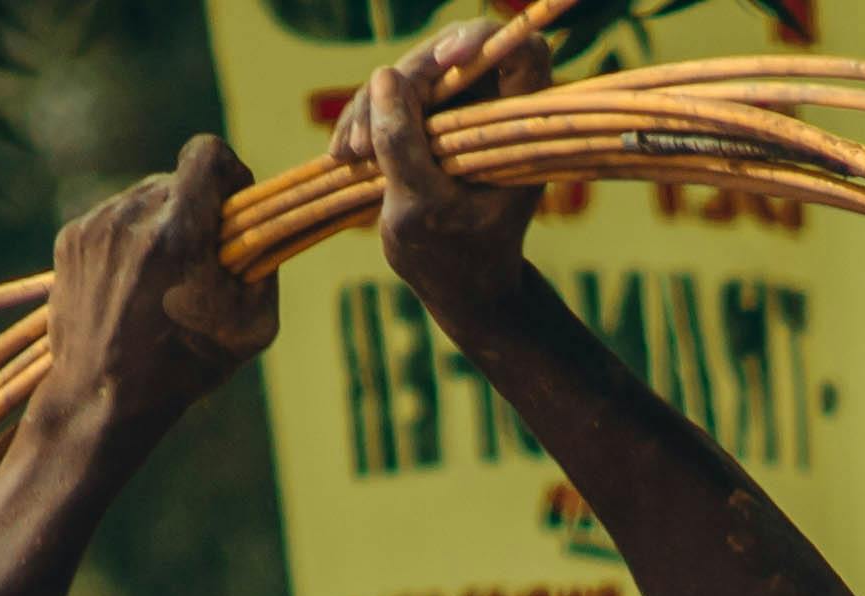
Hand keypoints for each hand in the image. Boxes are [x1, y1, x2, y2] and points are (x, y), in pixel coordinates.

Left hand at [38, 135, 275, 439]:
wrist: (101, 399)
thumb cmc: (185, 368)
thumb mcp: (251, 326)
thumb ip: (263, 264)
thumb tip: (260, 227)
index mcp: (178, 233)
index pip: (207, 153)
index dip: (229, 171)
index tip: (234, 202)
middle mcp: (131, 217)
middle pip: (177, 180)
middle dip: (196, 210)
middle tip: (201, 257)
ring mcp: (95, 226)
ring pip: (144, 199)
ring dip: (162, 225)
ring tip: (163, 279)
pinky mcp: (71, 238)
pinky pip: (114, 219)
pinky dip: (130, 242)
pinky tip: (132, 285)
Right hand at [331, 15, 550, 332]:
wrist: (460, 286)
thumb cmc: (455, 256)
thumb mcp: (421, 208)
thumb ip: (403, 144)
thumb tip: (383, 76)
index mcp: (518, 126)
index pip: (521, 50)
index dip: (484, 41)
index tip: (446, 62)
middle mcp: (493, 107)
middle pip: (447, 56)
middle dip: (400, 87)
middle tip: (365, 143)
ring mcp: (460, 111)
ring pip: (412, 75)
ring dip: (370, 108)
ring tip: (350, 157)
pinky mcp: (431, 121)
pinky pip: (392, 97)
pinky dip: (364, 120)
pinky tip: (343, 155)